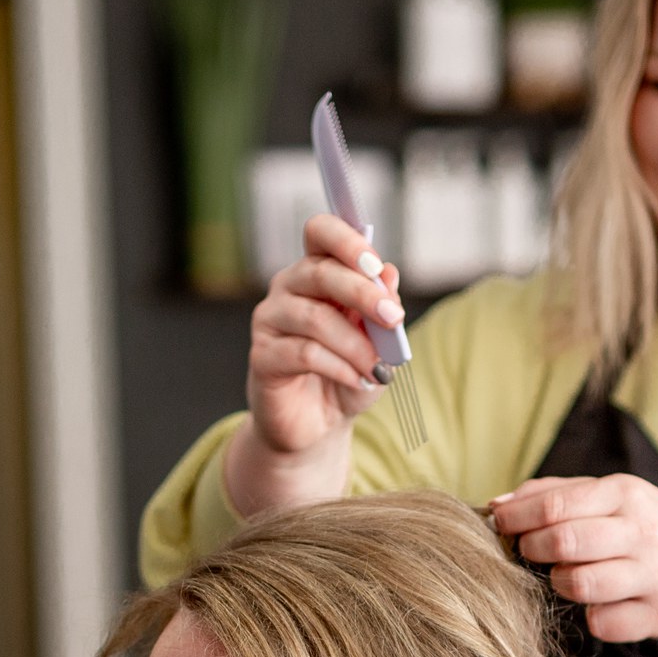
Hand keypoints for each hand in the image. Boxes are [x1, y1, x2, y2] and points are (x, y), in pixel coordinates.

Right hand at [246, 213, 407, 456]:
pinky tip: (358, 380)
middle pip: (320, 272)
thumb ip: (381, 309)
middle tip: (394, 319)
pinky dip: (340, 367)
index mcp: (317, 272)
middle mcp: (288, 288)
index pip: (321, 232)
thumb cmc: (346, 374)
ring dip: (355, 344)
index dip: (347, 241)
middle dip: (363, 294)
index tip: (375, 266)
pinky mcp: (263, 356)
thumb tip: (390, 274)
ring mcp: (270, 320)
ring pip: (315, 318)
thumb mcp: (376, 342)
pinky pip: (304, 353)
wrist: (317, 423)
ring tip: (378, 368)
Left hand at [489, 474, 657, 641]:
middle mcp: (644, 532)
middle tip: (528, 551)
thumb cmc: (644, 528)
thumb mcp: (611, 497)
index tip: (498, 524)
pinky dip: (592, 615)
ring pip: (578, 585)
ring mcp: (655, 575)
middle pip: (564, 542)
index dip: (516, 518)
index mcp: (626, 494)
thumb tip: (497, 505)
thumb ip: (554, 494)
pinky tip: (603, 603)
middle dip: (532, 549)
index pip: (555, 505)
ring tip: (566, 576)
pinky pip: (601, 623)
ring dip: (560, 583)